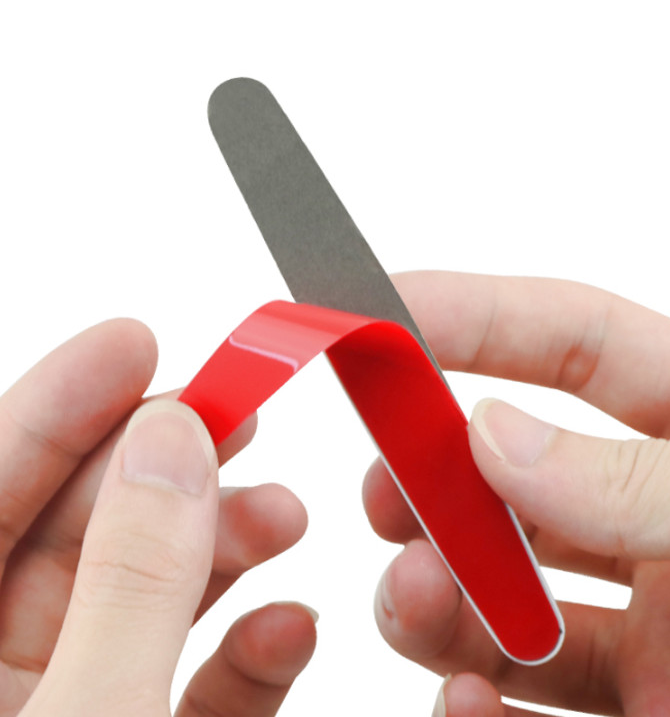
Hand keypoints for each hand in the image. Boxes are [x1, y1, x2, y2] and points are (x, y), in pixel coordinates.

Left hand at [0, 319, 314, 716]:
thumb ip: (133, 581)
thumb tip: (171, 442)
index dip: (58, 408)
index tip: (135, 342)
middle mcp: (3, 686)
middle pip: (80, 534)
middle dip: (167, 468)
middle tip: (237, 417)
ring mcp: (80, 714)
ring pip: (145, 601)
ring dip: (224, 550)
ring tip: (285, 514)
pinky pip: (195, 686)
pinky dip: (250, 654)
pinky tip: (289, 627)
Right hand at [363, 271, 669, 715]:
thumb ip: (657, 477)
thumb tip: (493, 438)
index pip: (565, 344)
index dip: (468, 315)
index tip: (379, 313)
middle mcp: (664, 530)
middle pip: (506, 478)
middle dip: (430, 476)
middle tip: (388, 484)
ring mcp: (650, 636)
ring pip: (497, 596)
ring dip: (434, 588)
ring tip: (412, 589)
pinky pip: (521, 709)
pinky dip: (471, 702)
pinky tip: (464, 699)